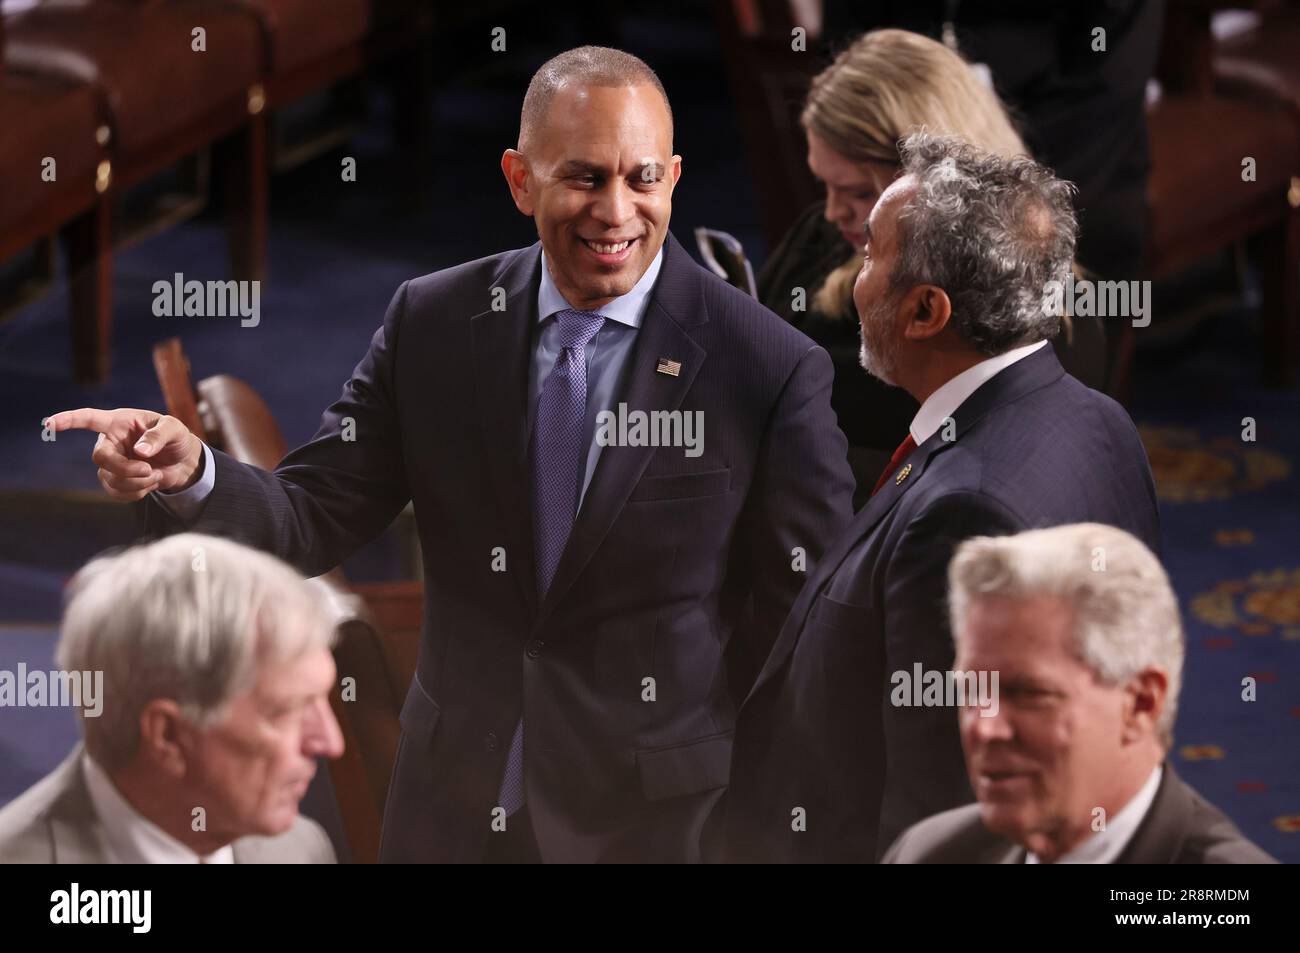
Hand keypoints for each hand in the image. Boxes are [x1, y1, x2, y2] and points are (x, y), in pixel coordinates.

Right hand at [45, 408, 203, 501]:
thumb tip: (139, 451)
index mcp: (118, 422)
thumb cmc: (175, 438)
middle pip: (100, 458)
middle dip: (125, 469)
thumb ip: (158, 436)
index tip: (49, 424)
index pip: (88, 418)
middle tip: (149, 470)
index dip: (68, 420)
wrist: (183, 461)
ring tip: (155, 474)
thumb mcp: (174, 429)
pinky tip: (149, 484)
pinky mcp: (115, 480)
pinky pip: (116, 492)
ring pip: (109, 478)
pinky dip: (136, 492)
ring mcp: (110, 462)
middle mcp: (109, 441)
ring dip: (137, 482)